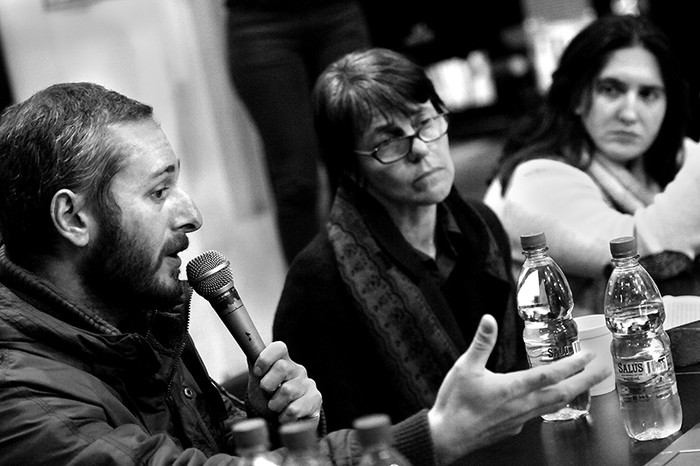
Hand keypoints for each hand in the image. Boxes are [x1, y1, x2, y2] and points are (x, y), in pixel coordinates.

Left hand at [247, 341, 322, 424]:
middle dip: (268, 384)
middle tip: (267, 394)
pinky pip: (295, 408)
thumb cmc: (270, 401)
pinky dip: (284, 416)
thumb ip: (254, 368)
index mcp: (283, 362)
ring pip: (287, 390)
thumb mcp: (257, 385)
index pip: (279, 348)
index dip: (265, 358)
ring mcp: (308, 384)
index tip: (257, 372)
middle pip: (281, 367)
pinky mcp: (315, 399)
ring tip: (276, 408)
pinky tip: (285, 416)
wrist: (281, 425)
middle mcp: (297, 370)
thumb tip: (250, 350)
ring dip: (275, 404)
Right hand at [428, 314, 609, 464]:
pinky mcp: (514, 427)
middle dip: (586, 381)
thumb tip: (488, 320)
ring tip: (586, 384)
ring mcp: (520, 419)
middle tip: (604, 371)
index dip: (572, 365)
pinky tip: (551, 400)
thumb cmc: (455, 404)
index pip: (550, 375)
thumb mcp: (465, 367)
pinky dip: (554, 404)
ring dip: (574, 393)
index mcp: (512, 388)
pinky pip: (540, 414)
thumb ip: (481, 343)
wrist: (446, 436)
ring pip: (554, 405)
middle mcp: (522, 405)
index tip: (589, 356)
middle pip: (562, 393)